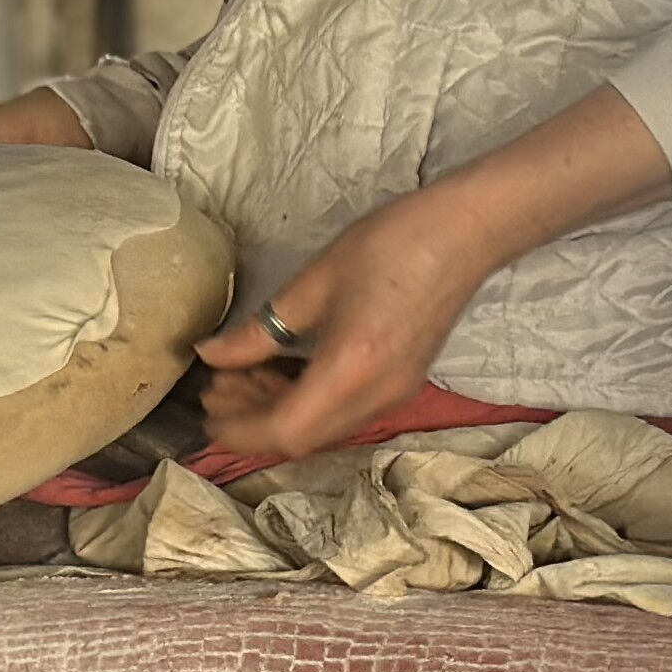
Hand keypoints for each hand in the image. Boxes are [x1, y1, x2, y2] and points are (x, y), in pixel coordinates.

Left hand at [196, 181, 505, 457]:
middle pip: (303, 438)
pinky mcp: (401, 385)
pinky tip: (283, 372)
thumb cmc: (389, 245)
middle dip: (252, 421)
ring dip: (278, 411)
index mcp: (350, 370)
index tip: (206, 411)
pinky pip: (343, 412)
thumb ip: (259, 330)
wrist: (465, 233)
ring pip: (323, 428)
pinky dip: (307, 402)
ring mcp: (394, 395)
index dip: (239, 431)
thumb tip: (211, 354)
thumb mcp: (314, 282)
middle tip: (216, 386)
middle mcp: (375, 396)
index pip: (285, 430)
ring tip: (242, 376)